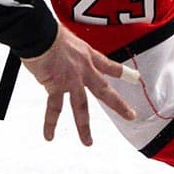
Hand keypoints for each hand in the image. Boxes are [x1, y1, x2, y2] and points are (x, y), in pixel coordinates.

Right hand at [21, 24, 137, 144]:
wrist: (39, 33)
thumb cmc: (47, 30)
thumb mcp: (65, 36)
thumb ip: (66, 50)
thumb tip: (56, 55)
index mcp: (87, 55)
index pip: (108, 65)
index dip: (121, 72)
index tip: (134, 78)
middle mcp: (84, 70)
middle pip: (104, 91)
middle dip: (119, 105)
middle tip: (131, 116)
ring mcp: (72, 80)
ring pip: (81, 108)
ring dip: (84, 127)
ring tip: (88, 142)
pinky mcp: (56, 87)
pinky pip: (54, 109)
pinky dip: (50, 123)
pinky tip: (49, 136)